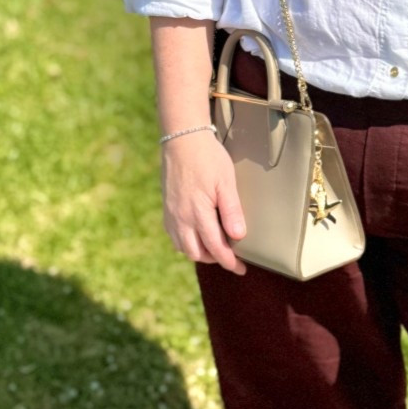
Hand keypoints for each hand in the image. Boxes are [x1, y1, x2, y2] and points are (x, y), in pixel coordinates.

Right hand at [160, 130, 247, 271]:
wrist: (182, 139)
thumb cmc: (208, 158)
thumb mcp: (226, 182)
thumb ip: (232, 211)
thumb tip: (238, 237)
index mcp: (198, 213)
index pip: (216, 248)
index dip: (229, 261)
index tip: (241, 268)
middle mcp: (181, 219)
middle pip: (197, 253)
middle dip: (215, 259)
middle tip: (231, 258)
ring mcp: (171, 214)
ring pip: (183, 247)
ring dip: (200, 252)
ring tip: (216, 247)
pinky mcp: (167, 208)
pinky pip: (174, 236)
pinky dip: (187, 242)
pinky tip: (198, 235)